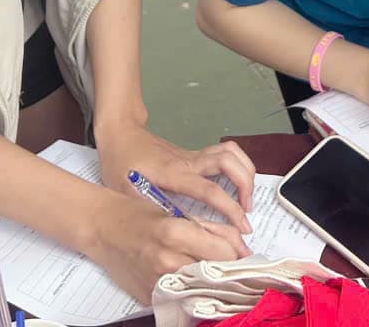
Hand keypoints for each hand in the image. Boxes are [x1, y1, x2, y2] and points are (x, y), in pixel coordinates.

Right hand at [87, 189, 247, 303]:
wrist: (102, 229)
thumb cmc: (139, 214)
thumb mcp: (177, 213)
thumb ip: (209, 229)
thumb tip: (240, 246)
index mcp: (175, 232)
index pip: (224, 252)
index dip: (236, 251)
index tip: (240, 251)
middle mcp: (166, 260)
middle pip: (216, 273)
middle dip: (227, 268)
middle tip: (231, 263)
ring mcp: (156, 282)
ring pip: (202, 289)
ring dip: (210, 281)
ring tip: (212, 270)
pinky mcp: (150, 297)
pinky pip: (181, 298)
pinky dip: (190, 290)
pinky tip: (191, 280)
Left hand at [95, 121, 255, 233]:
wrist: (120, 134)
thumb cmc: (120, 163)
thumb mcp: (126, 193)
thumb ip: (150, 212)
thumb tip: (174, 233)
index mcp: (173, 174)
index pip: (210, 189)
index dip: (230, 208)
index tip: (241, 225)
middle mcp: (189, 161)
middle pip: (229, 161)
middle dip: (246, 184)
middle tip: (247, 210)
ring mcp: (193, 155)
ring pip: (231, 151)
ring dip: (246, 171)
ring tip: (247, 196)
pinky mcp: (194, 154)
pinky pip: (225, 153)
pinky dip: (238, 164)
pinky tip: (236, 182)